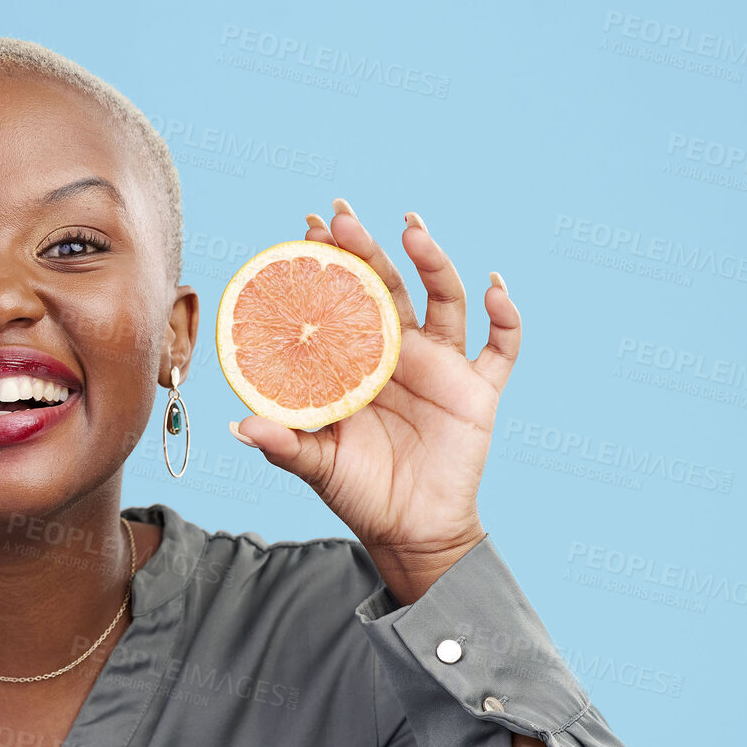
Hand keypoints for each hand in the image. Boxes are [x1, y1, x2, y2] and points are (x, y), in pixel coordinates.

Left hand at [229, 199, 519, 591]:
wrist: (409, 532)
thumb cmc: (358, 493)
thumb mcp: (316, 467)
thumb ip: (284, 444)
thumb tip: (239, 427)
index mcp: (359, 363)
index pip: (343, 300)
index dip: (330, 264)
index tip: (308, 229)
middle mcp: (401, 353)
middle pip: (389, 287)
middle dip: (369, 248)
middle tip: (343, 215)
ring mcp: (443, 367)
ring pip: (446, 300)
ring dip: (434, 262)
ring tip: (412, 230)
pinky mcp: (479, 391)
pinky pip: (502, 347)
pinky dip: (506, 317)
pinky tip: (497, 288)